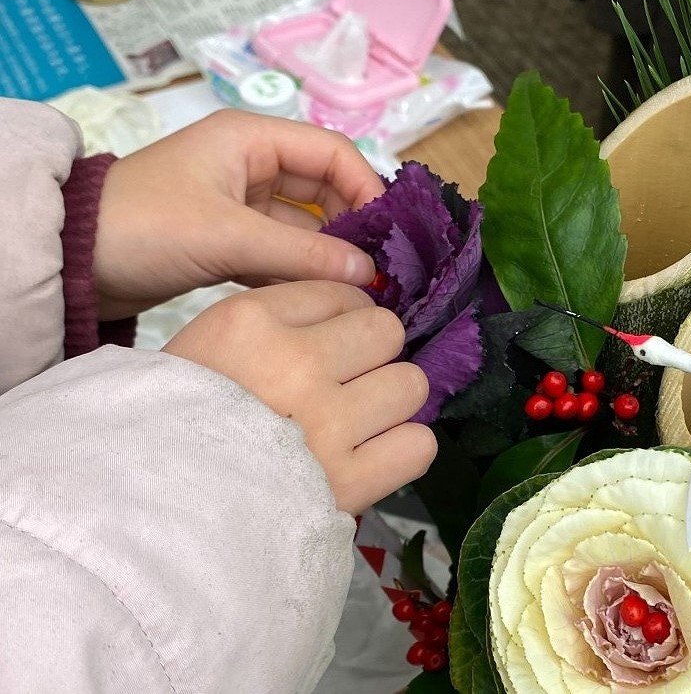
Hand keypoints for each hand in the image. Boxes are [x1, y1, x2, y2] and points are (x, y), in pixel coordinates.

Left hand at [94, 109, 385, 319]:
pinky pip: (281, 253)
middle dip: (352, 229)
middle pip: (325, 191)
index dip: (366, 189)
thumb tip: (370, 276)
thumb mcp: (229, 238)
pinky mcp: (229, 240)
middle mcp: (250, 166)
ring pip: (305, 228)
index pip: (332, 153)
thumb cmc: (145, 228)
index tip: (389, 235)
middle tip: (379, 272)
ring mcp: (240, 205)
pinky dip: (299, 273)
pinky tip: (321, 300)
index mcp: (250, 141)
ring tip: (358, 293)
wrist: (71, 262)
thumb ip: (303, 256)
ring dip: (328, 258)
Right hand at [162, 280, 435, 513]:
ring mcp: (328, 423)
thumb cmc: (172, 427)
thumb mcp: (205, 348)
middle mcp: (296, 364)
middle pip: (386, 332)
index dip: (342, 320)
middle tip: (346, 387)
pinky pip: (418, 445)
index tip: (329, 345)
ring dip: (391, 404)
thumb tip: (354, 310)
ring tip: (358, 426)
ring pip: (410, 385)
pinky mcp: (350, 481)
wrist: (151, 517)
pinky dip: (402, 451)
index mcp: (249, 323)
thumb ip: (274, 323)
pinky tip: (373, 459)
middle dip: (373, 357)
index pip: (341, 294)